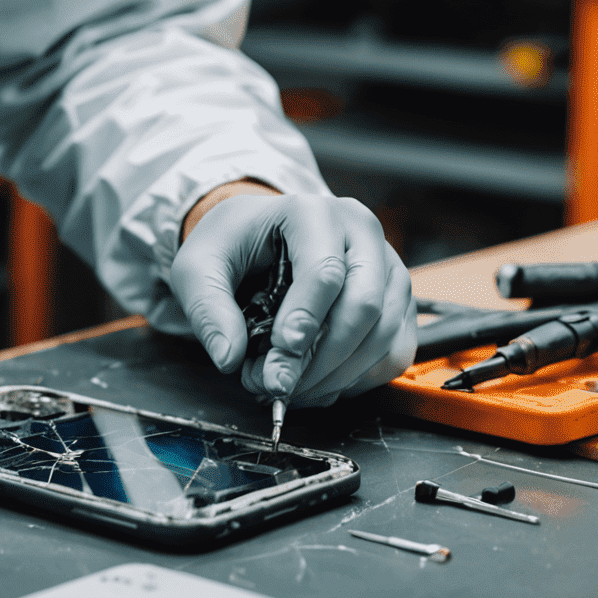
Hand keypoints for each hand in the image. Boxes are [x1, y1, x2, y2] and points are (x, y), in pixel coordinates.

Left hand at [170, 192, 415, 406]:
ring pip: (382, 334)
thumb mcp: (199, 266)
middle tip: (278, 382)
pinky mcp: (397, 301)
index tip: (281, 352)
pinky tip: (319, 383)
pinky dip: (357, 380)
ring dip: (335, 375)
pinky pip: (393, 353)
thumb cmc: (234, 245)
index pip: (324, 270)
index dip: (305, 318)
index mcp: (313, 212)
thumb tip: (228, 355)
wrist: (258, 238)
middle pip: (363, 305)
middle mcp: (360, 233)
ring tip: (289, 385)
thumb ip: (208, 308)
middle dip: (319, 356)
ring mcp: (386, 267)